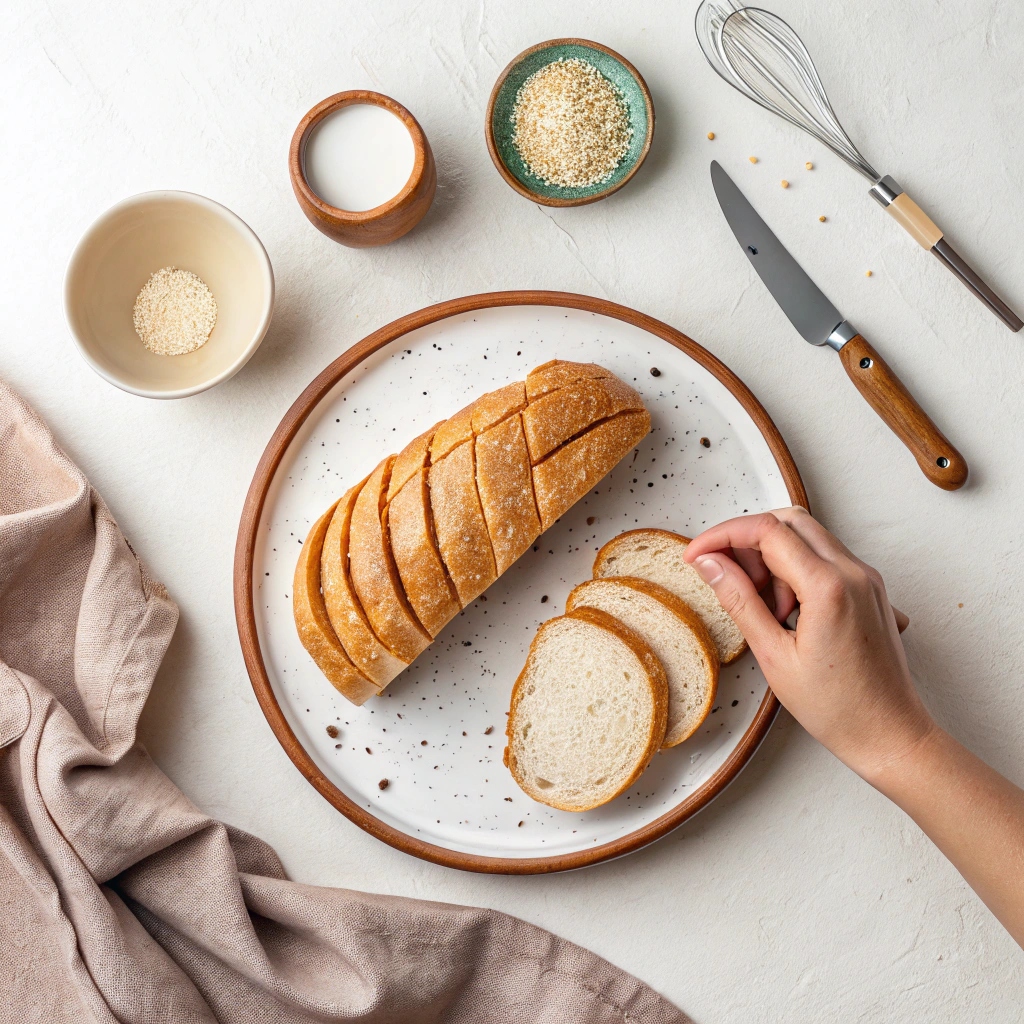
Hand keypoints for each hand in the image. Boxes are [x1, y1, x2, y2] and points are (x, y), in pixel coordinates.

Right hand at [683, 507, 933, 783]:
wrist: (891, 735)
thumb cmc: (838, 708)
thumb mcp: (773, 656)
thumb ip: (740, 600)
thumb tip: (710, 564)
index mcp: (829, 587)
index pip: (767, 531)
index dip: (723, 536)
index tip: (697, 554)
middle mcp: (854, 572)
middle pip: (788, 520)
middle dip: (747, 539)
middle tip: (723, 572)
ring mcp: (866, 579)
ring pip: (807, 536)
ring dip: (772, 556)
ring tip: (761, 605)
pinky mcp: (869, 589)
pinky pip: (825, 558)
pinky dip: (795, 569)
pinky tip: (784, 609)